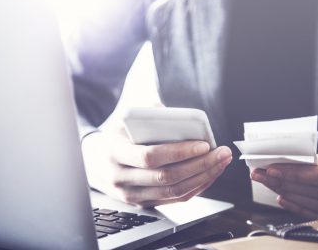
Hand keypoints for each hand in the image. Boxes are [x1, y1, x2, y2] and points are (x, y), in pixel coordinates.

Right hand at [81, 123, 231, 206]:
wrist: (96, 162)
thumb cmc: (118, 137)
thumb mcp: (127, 120)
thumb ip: (152, 114)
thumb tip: (185, 118)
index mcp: (116, 152)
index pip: (151, 156)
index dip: (179, 152)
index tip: (204, 144)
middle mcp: (122, 178)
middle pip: (167, 177)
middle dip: (200, 166)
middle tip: (221, 153)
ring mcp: (132, 195)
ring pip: (174, 192)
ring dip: (203, 178)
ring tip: (221, 162)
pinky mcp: (143, 203)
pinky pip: (175, 200)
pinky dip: (196, 188)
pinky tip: (209, 174)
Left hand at [250, 148, 317, 217]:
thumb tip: (287, 164)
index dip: (295, 175)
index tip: (271, 169)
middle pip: (316, 191)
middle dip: (284, 183)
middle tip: (260, 174)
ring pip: (316, 204)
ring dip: (288, 194)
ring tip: (268, 183)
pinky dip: (298, 207)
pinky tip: (282, 198)